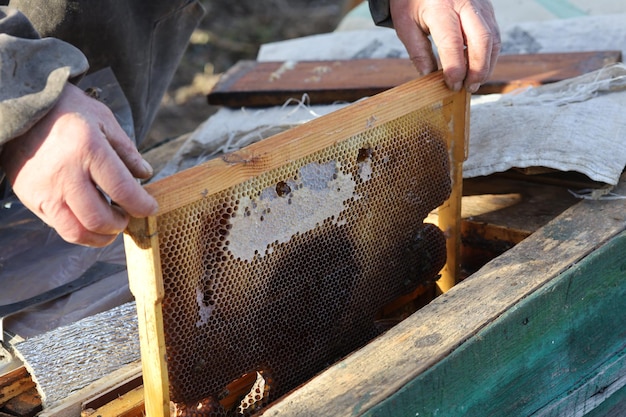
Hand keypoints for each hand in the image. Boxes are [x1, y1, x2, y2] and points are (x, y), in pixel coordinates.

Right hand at [0, 83, 157, 246]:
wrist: (21, 106)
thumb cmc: (68, 110)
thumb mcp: (104, 120)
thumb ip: (127, 151)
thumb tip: (146, 175)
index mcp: (88, 149)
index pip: (123, 190)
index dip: (142, 206)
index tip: (151, 209)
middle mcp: (64, 173)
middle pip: (99, 219)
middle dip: (119, 225)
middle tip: (126, 217)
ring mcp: (43, 189)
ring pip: (76, 232)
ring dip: (99, 236)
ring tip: (109, 226)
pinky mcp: (29, 197)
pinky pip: (57, 225)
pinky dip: (79, 228)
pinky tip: (88, 217)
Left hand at [390, 0, 499, 91]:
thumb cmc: (412, 1)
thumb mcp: (406, 25)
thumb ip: (418, 52)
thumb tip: (430, 78)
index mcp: (440, 7)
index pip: (452, 43)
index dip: (455, 68)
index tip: (452, 85)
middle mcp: (464, 3)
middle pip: (481, 40)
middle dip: (478, 69)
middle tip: (469, 88)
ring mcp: (479, 4)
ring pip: (493, 38)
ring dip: (487, 64)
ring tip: (474, 82)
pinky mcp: (486, 8)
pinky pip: (494, 33)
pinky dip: (488, 54)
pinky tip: (477, 67)